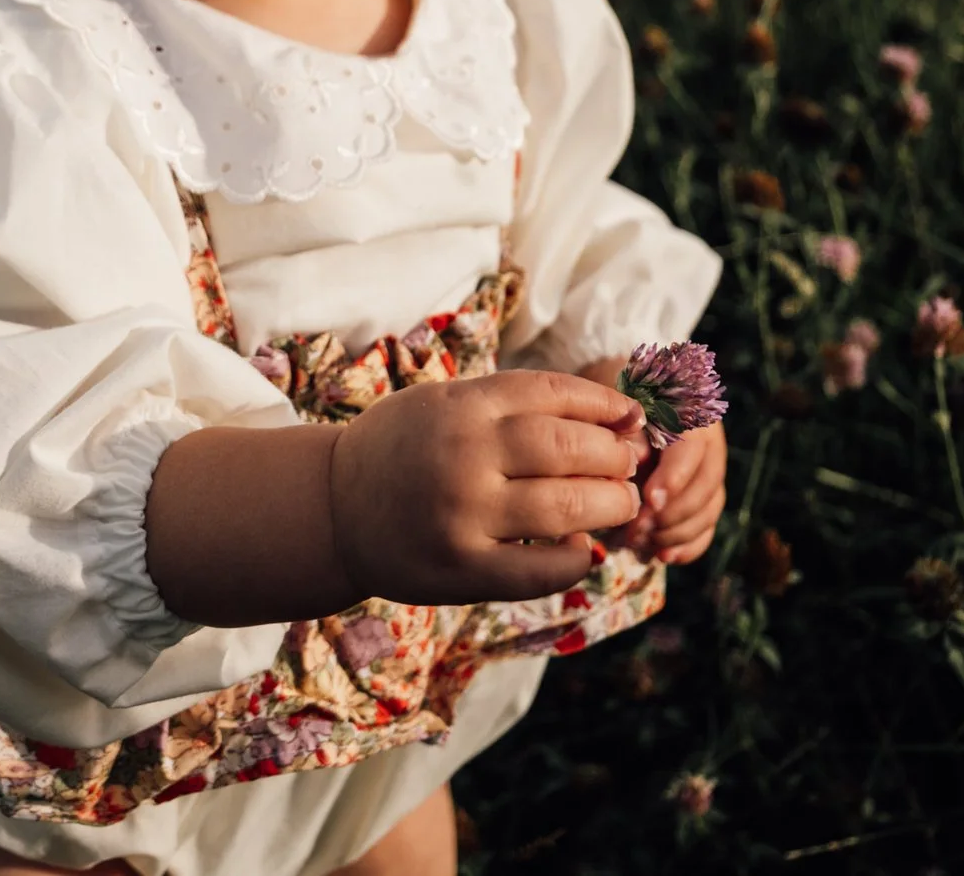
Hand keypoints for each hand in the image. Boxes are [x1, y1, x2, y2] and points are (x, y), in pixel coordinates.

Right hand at [328, 369, 648, 605]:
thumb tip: (611, 414)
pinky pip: (541, 570)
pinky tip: (584, 549)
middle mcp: (464, 454)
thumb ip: (511, 404)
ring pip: (566, 507)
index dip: (604, 405)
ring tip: (622, 502)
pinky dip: (576, 560)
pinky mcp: (461, 569)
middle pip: (569, 448)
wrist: (333, 510)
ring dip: (609, 504)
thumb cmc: (402, 448)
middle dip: (615, 456)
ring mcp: (463, 514)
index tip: (631, 416)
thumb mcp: (444, 403)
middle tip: (630, 464)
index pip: (553, 394)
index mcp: (461, 405)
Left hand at [618, 422, 726, 564]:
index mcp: (692, 421)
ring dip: (677, 533)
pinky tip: (664, 556)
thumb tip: (637, 458)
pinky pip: (707, 528)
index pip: (692, 451)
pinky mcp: (705, 502)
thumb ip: (631, 434)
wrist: (634, 416)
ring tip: (644, 542)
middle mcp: (710, 449)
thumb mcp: (623, 415)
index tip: (650, 500)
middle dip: (672, 514)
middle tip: (637, 528)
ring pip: (709, 510)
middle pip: (705, 486)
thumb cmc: (623, 414)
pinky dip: (689, 547)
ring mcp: (710, 478)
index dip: (674, 478)